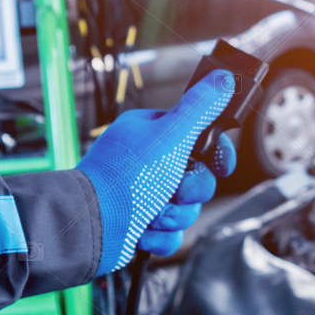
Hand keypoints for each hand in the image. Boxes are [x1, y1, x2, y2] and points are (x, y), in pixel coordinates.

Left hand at [78, 70, 238, 272]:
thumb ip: (200, 108)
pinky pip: (171, 233)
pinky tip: (143, 231)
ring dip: (175, 216)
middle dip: (191, 191)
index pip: (198, 137)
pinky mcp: (142, 224)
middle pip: (198, 177)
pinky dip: (161, 236)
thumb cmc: (124, 178)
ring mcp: (145, 194)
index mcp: (152, 134)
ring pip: (187, 208)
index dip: (215, 152)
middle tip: (176, 190)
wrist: (91, 227)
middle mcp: (148, 162)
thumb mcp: (170, 136)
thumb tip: (224, 78)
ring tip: (153, 214)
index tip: (221, 163)